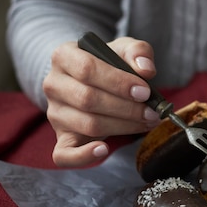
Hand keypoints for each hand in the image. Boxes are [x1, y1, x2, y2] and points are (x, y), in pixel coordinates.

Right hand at [43, 37, 160, 166]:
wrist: (92, 82)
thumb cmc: (109, 64)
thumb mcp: (123, 50)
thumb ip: (138, 52)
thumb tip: (146, 69)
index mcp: (63, 56)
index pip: (87, 69)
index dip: (118, 82)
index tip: (145, 91)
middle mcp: (53, 85)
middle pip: (88, 99)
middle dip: (127, 108)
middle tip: (153, 112)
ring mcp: (55, 113)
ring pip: (88, 124)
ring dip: (123, 127)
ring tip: (146, 122)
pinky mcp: (61, 137)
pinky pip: (63, 154)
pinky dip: (84, 156)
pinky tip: (104, 149)